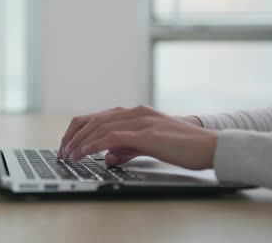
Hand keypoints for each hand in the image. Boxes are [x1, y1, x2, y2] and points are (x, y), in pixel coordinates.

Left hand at [56, 106, 217, 169]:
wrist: (210, 146)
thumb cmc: (182, 147)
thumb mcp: (149, 146)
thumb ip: (127, 149)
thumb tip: (108, 158)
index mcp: (134, 113)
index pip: (97, 117)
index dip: (78, 131)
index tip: (67, 146)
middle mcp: (135, 112)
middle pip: (93, 119)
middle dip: (73, 136)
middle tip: (62, 153)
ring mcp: (141, 120)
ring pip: (101, 126)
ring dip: (80, 142)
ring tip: (69, 156)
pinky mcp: (147, 133)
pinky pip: (114, 136)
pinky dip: (95, 144)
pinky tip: (85, 153)